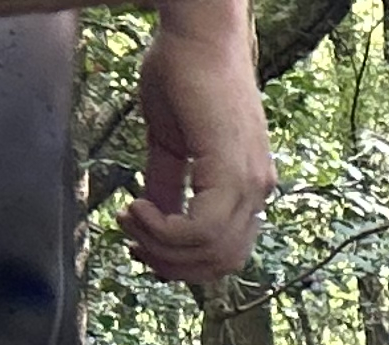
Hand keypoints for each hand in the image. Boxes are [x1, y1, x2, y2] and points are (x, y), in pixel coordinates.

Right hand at [125, 0, 275, 286]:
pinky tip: (138, 208)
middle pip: (220, 263)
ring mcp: (251, 183)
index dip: (184, 264)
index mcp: (247, 189)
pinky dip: (166, 230)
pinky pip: (204, 229)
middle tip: (132, 240)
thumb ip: (168, 183)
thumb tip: (154, 216)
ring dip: (161, 247)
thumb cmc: (185, 77)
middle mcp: (258, 192)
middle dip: (170, 263)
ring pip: (211, 251)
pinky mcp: (234, 171)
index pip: (226, 254)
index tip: (142, 246)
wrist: (199, 36)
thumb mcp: (172, 142)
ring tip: (131, 218)